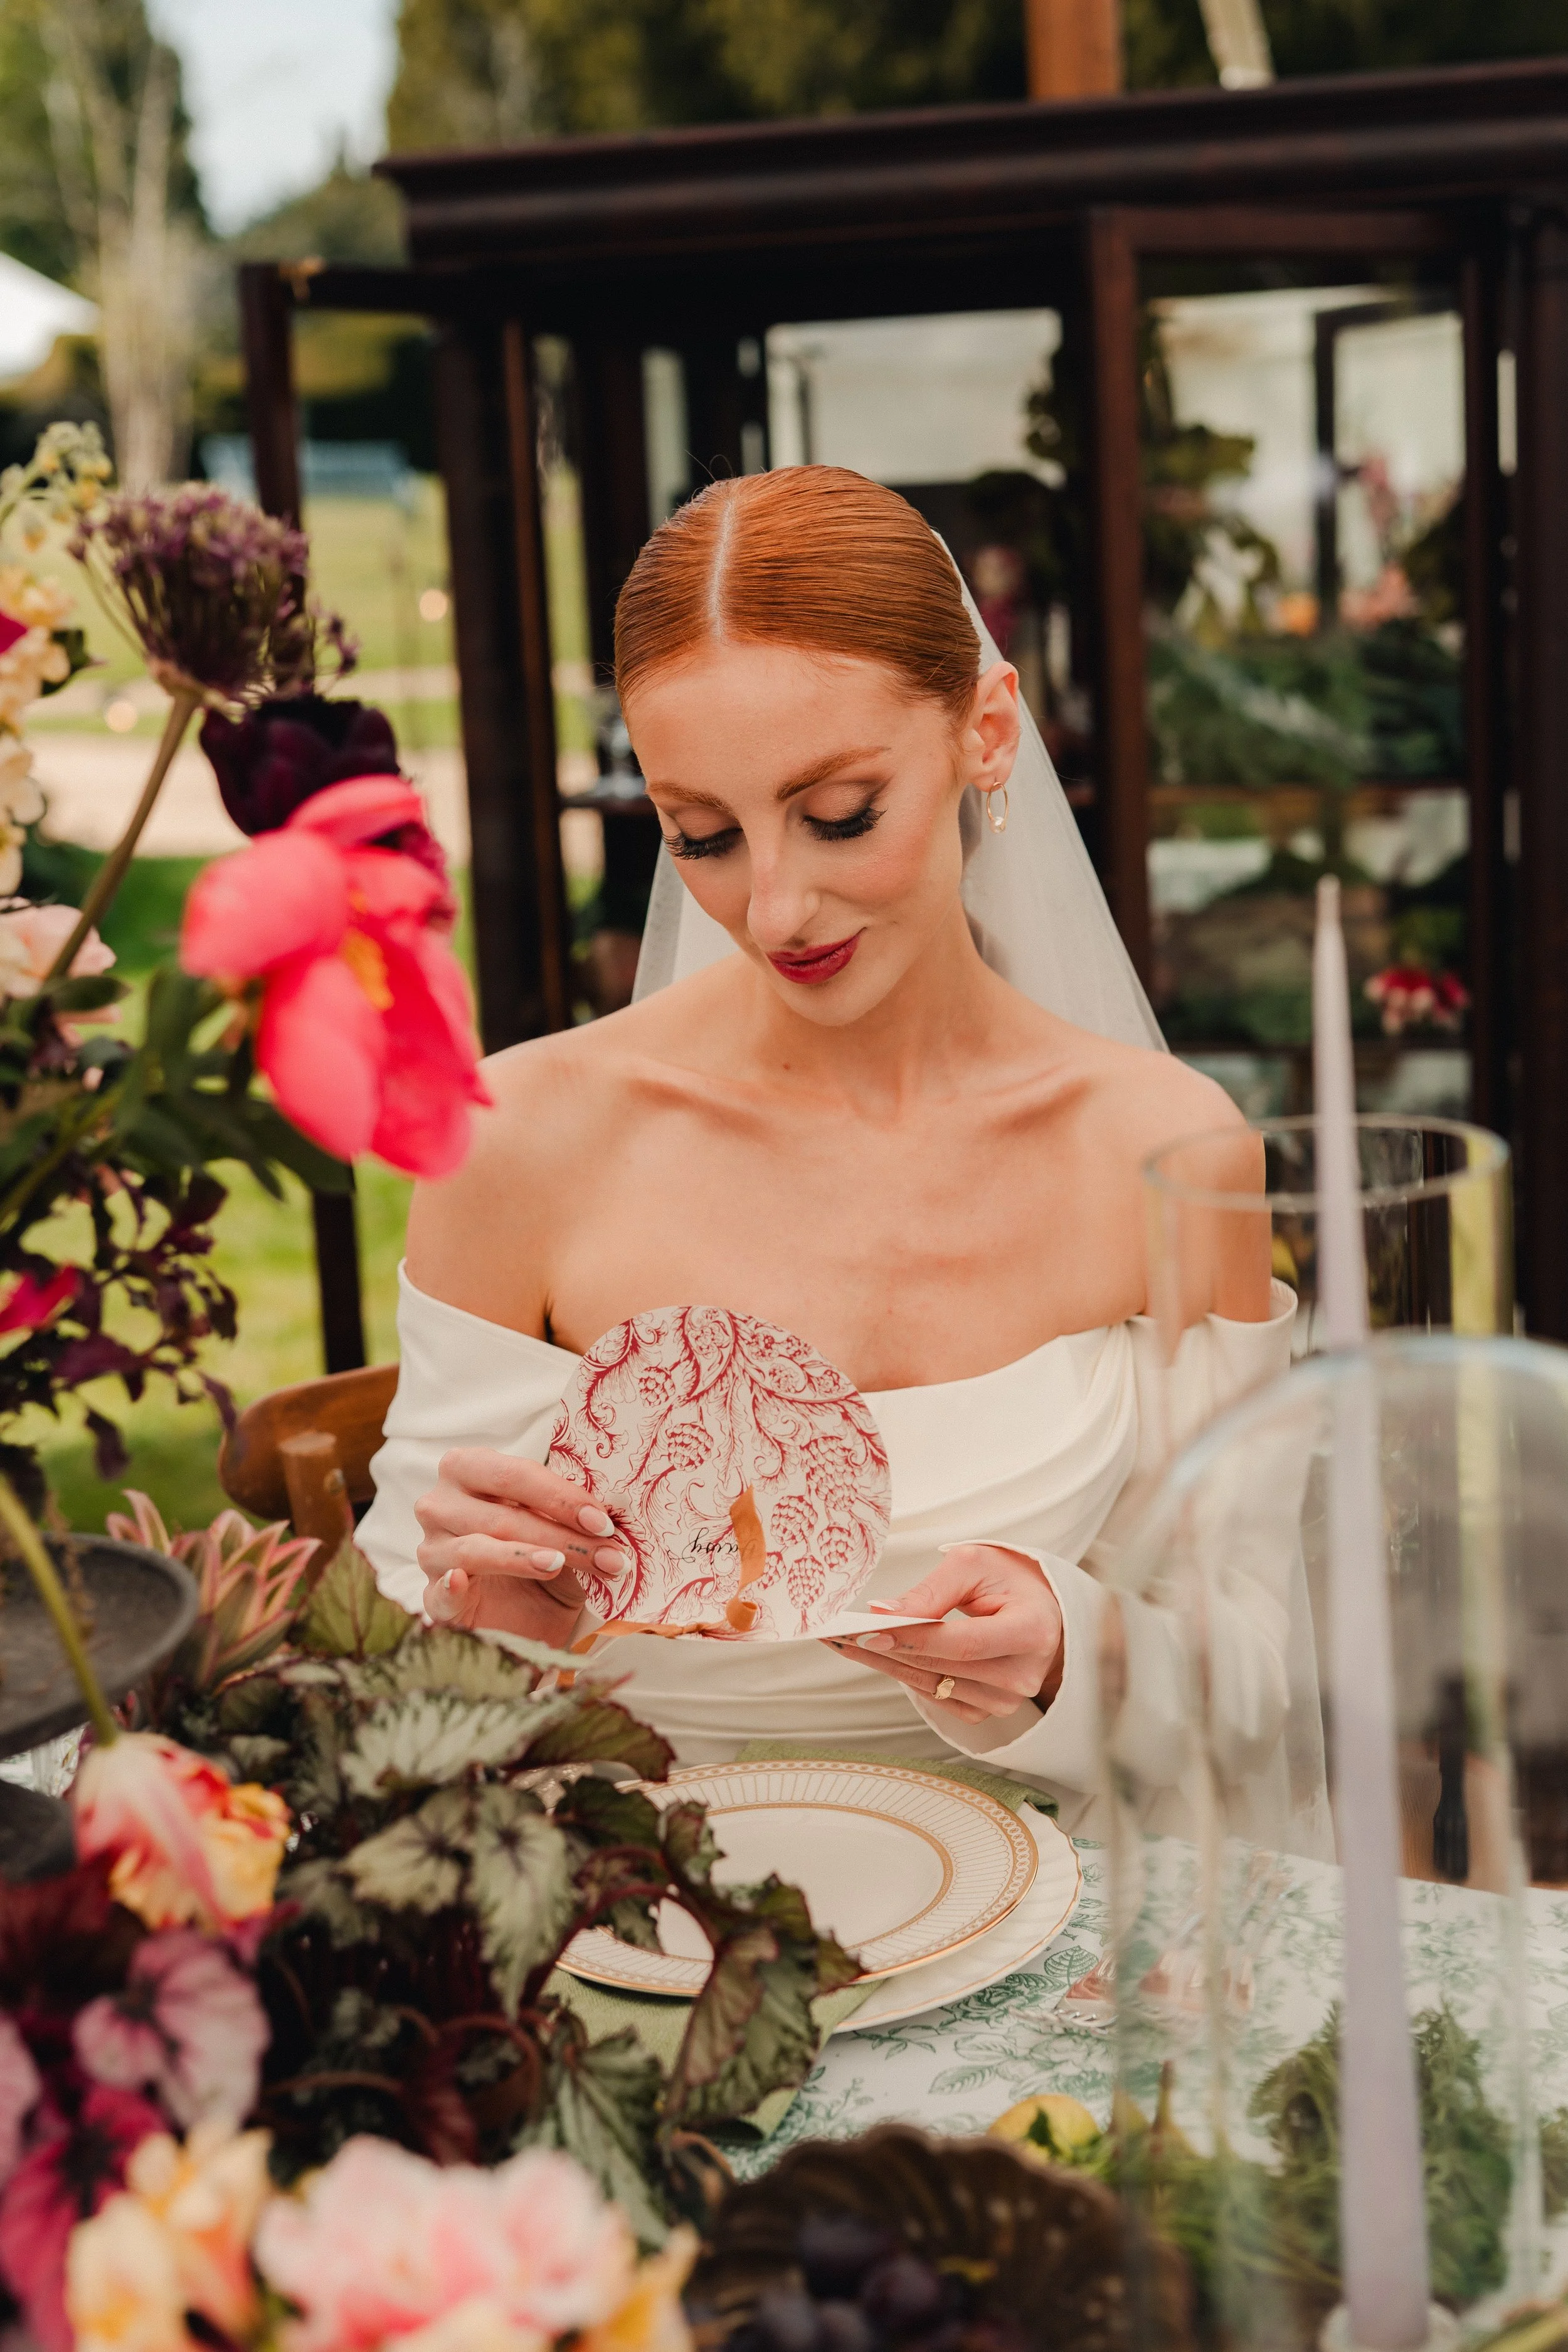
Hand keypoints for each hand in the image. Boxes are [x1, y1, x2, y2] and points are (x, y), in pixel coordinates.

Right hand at [414, 1447, 632, 1643]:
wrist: (526, 1620)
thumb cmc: (541, 1558)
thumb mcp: (560, 1530)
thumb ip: (571, 1515)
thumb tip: (608, 1514)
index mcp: (468, 1470)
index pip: (514, 1475)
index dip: (560, 1497)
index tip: (602, 1521)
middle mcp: (440, 1504)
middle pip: (503, 1515)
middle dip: (561, 1535)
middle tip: (607, 1554)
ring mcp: (431, 1550)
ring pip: (478, 1548)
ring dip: (528, 1558)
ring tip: (562, 1566)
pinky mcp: (431, 1596)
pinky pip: (441, 1588)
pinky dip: (453, 1584)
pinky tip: (463, 1581)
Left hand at [828, 1546, 1064, 1724]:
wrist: (1040, 1608)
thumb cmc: (1008, 1580)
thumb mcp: (974, 1565)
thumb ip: (931, 1591)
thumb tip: (883, 1613)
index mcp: (1031, 1631)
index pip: (964, 1643)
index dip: (914, 1639)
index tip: (869, 1630)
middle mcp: (1024, 1674)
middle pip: (945, 1667)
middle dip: (888, 1650)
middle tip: (840, 1636)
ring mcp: (1008, 1699)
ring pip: (935, 1686)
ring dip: (888, 1665)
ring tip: (848, 1644)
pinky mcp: (989, 1710)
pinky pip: (938, 1697)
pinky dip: (907, 1676)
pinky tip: (882, 1657)